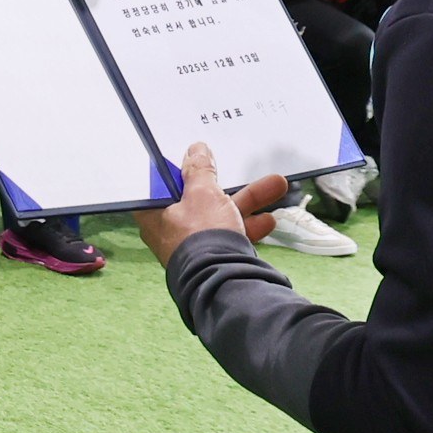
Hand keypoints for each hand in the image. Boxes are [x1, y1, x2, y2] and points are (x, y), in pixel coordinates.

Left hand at [134, 144, 285, 266]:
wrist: (225, 283)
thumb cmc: (202, 235)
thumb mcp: (202, 194)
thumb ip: (199, 171)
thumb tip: (196, 150)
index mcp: (154, 213)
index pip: (161, 184)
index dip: (179, 168)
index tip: (198, 157)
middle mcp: (171, 230)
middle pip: (197, 198)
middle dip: (229, 183)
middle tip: (244, 165)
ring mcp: (194, 245)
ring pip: (220, 215)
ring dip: (249, 200)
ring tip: (278, 184)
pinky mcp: (214, 258)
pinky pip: (231, 235)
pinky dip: (249, 225)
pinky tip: (270, 220)